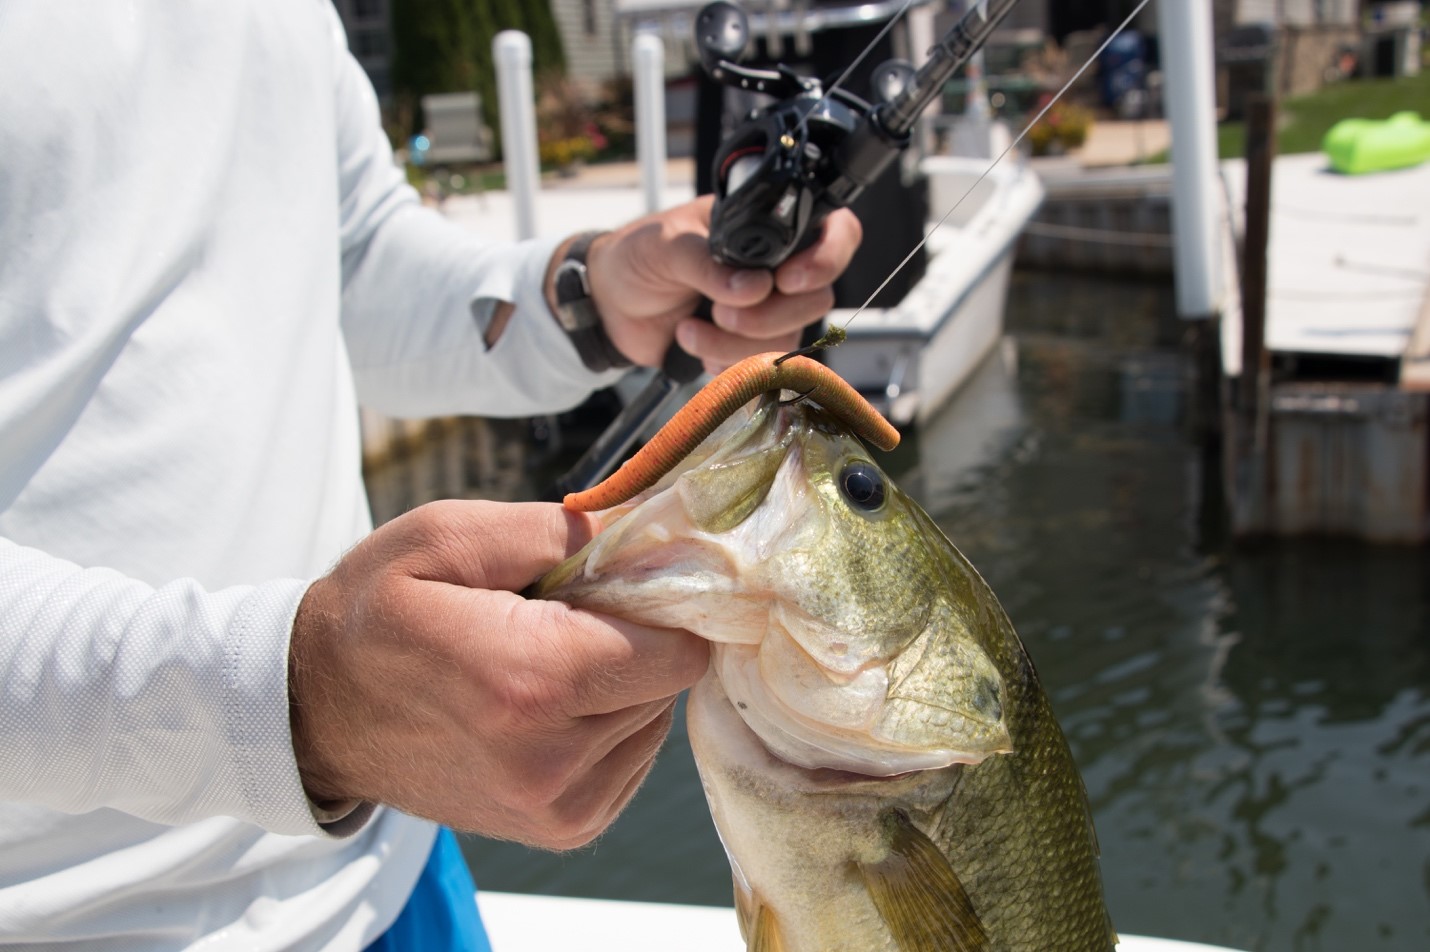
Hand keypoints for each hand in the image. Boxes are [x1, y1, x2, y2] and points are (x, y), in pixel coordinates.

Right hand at [289, 500, 708, 848]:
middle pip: (668, 682)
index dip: (657, 602)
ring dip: (621, 683)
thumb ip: (558, 529)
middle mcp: (552, 759)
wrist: (316, 713)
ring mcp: (558, 806)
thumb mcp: (447, 536)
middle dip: (633, 638)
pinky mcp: (564, 828)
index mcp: (530, 681)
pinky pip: (634, 758)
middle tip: (564, 617)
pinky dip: (609, 724)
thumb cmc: (378, 611)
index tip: (613, 581)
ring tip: (544, 659)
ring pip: (655, 720)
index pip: (678, 648)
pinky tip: (548, 703)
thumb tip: (647, 529)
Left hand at [584, 196, 861, 372]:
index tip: (787, 281)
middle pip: (816, 297)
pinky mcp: (748, 345)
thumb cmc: (636, 257)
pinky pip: (762, 364)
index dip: (826, 258)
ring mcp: (766, 309)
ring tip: (688, 329)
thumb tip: (752, 289)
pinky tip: (692, 344)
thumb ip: (708, 263)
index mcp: (766, 227)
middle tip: (720, 311)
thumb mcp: (667, 245)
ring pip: (788, 337)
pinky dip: (725, 361)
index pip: (834, 232)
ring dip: (735, 342)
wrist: (608, 304)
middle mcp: (777, 267)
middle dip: (768, 314)